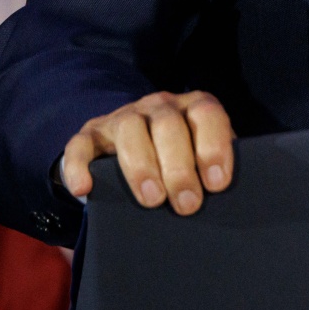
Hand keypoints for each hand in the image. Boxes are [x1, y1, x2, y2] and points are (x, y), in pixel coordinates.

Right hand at [60, 90, 234, 215]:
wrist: (127, 147)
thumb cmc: (178, 158)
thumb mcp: (199, 155)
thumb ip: (211, 166)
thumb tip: (228, 199)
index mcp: (192, 107)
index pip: (207, 114)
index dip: (214, 146)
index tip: (217, 183)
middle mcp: (159, 105)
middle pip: (169, 125)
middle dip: (179, 167)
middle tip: (187, 204)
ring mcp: (123, 116)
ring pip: (130, 130)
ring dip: (142, 167)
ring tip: (153, 201)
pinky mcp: (89, 134)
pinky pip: (80, 145)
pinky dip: (80, 166)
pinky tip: (86, 188)